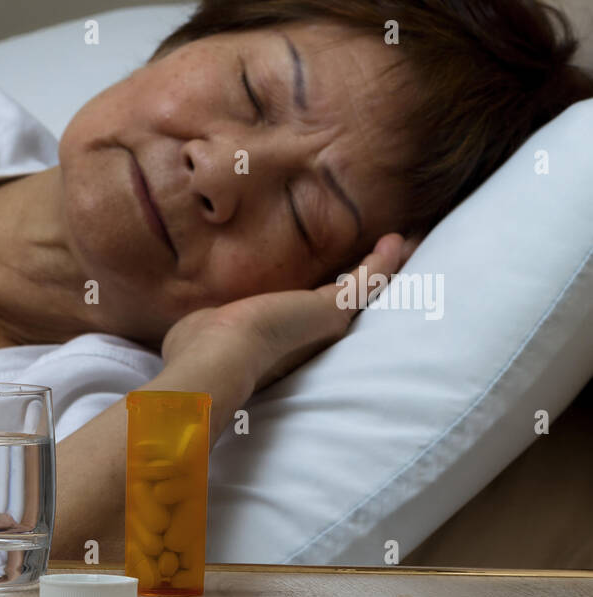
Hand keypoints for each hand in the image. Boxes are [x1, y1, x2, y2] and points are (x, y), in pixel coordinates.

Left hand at [161, 232, 416, 393]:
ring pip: (361, 292)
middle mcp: (306, 338)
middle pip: (341, 305)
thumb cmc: (200, 350)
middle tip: (387, 266)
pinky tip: (399, 238)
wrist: (217, 357)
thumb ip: (206, 330)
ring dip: (381, 270)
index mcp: (275, 342)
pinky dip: (383, 261)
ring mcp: (323, 325)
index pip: (300, 317)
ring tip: (405, 247)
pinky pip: (367, 280)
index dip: (316, 304)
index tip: (330, 291)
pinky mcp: (335, 309)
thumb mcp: (202, 332)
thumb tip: (191, 337)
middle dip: (360, 286)